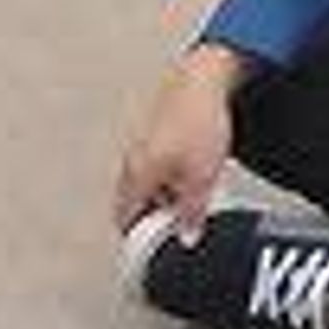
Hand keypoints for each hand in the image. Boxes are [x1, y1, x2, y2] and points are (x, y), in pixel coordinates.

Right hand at [112, 48, 243, 239]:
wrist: (204, 79)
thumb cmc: (199, 123)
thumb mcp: (202, 179)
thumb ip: (191, 213)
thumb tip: (186, 238)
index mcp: (136, 175)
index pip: (124, 219)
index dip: (137, 238)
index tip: (152, 249)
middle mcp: (132, 160)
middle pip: (133, 202)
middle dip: (151, 217)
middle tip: (174, 227)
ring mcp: (141, 144)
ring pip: (144, 182)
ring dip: (161, 196)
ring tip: (188, 200)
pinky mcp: (154, 131)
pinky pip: (154, 164)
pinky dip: (166, 176)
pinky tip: (190, 174)